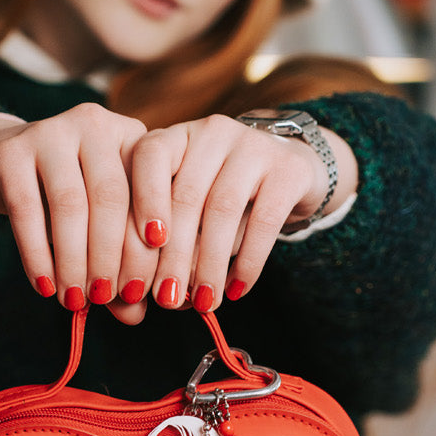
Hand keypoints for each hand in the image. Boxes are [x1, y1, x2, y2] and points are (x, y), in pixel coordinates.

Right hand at [0, 103, 152, 316]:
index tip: (143, 290)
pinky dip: (37, 255)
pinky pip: (27, 210)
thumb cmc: (68, 201)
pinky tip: (45, 286)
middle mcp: (96, 125)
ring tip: (75, 300)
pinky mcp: (11, 152)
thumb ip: (122, 263)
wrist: (1, 163)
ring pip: (70, 205)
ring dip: (74, 260)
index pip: (150, 192)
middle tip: (106, 299)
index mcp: (132, 138)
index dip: (147, 245)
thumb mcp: (101, 225)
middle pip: (111, 197)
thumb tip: (135, 314)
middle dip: (110, 257)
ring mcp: (52, 132)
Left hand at [126, 112, 356, 312]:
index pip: (150, 156)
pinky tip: (235, 290)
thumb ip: (168, 241)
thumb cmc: (223, 196)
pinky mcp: (289, 170)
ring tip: (203, 302)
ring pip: (223, 209)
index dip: (144, 199)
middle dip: (174, 254)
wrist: (291, 170)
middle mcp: (212, 132)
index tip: (146, 245)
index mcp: (177, 137)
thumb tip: (152, 293)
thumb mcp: (191, 208)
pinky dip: (247, 262)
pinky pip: (264, 221)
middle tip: (167, 299)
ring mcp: (253, 146)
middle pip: (186, 194)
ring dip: (210, 264)